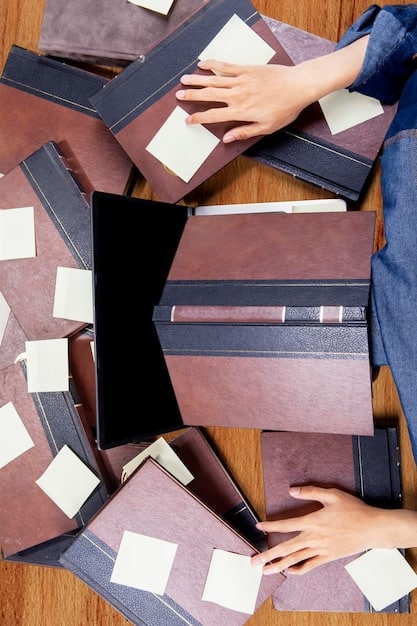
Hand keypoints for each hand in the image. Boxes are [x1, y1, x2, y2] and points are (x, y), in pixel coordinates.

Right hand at [176, 59, 311, 141]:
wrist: (297, 86)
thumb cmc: (284, 109)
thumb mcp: (266, 128)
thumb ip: (244, 132)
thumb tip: (227, 138)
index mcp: (241, 112)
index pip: (213, 115)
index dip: (198, 118)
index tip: (188, 120)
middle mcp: (237, 95)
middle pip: (209, 95)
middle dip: (192, 96)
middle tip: (178, 96)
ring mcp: (241, 80)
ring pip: (214, 80)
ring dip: (197, 80)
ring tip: (184, 80)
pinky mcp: (247, 69)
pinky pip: (226, 66)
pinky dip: (213, 64)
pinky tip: (203, 64)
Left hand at [251, 485, 416, 574]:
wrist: (373, 528)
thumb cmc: (353, 509)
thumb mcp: (332, 494)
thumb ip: (310, 491)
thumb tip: (291, 490)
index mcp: (313, 521)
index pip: (286, 525)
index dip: (271, 526)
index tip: (258, 527)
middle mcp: (314, 538)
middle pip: (286, 548)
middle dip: (268, 555)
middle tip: (253, 561)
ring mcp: (321, 549)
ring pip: (296, 559)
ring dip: (279, 565)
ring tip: (265, 571)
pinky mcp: (329, 557)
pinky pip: (311, 565)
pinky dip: (299, 569)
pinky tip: (290, 572)